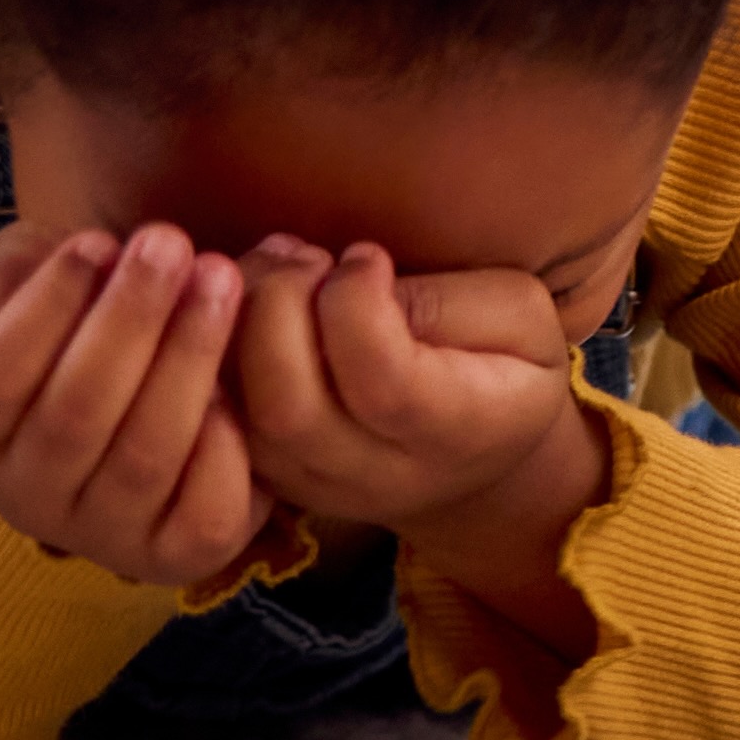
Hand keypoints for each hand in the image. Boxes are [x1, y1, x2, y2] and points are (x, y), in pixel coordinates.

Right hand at [0, 222, 270, 585]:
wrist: (170, 417)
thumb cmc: (100, 343)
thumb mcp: (54, 299)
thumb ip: (31, 270)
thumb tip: (39, 254)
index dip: (45, 308)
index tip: (96, 240)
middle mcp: (25, 499)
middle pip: (75, 413)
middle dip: (129, 319)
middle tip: (171, 244)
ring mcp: (102, 537)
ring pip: (145, 453)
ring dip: (187, 357)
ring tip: (220, 278)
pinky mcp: (177, 557)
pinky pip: (203, 507)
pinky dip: (225, 445)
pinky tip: (240, 386)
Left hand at [227, 238, 607, 599]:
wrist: (478, 464)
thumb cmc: (507, 370)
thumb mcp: (524, 321)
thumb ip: (451, 302)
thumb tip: (355, 284)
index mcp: (456, 432)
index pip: (382, 381)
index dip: (358, 304)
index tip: (369, 256)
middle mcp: (375, 473)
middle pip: (290, 406)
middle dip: (281, 306)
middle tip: (309, 257)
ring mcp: (311, 483)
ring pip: (239, 413)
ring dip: (239, 321)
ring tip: (282, 268)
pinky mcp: (267, 474)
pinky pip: (215, 414)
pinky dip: (216, 346)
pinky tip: (256, 299)